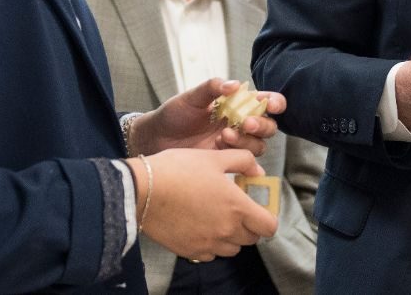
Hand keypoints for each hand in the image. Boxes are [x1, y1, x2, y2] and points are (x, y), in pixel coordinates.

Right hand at [127, 148, 276, 261]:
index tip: (259, 207)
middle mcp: (226, 230)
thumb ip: (243, 162)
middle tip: (237, 208)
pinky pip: (210, 254)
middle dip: (250, 225)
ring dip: (231, 236)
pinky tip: (201, 226)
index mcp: (237, 207)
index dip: (268, 217)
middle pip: (252, 239)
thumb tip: (258, 172)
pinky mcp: (190, 252)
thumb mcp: (214, 157)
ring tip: (218, 217)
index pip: (268, 226)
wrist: (142, 190)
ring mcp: (208, 244)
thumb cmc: (179, 170)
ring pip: (232, 248)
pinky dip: (211, 244)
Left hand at [131, 79, 285, 156]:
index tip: (269, 104)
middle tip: (246, 123)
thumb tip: (235, 84)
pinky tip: (223, 152)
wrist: (155, 139)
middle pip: (268, 127)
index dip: (273, 102)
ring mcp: (234, 144)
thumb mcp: (192, 97)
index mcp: (237, 105)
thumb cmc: (174, 114)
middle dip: (262, 125)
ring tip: (222, 136)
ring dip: (246, 141)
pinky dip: (240, 159)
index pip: (264, 101)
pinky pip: (244, 163)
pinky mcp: (226, 162)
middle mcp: (240, 124)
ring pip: (258, 146)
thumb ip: (212, 88)